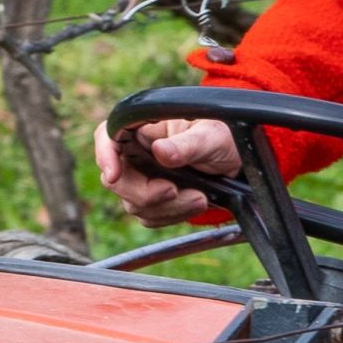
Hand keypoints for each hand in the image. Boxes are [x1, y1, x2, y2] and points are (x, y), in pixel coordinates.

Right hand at [95, 112, 238, 222]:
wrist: (238, 162)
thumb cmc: (223, 137)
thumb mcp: (212, 136)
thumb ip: (187, 144)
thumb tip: (160, 151)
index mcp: (143, 126)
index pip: (107, 135)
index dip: (104, 154)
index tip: (114, 174)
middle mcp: (137, 151)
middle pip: (117, 179)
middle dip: (145, 192)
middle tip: (173, 190)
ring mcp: (142, 177)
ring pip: (134, 203)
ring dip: (167, 207)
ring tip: (200, 197)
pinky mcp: (153, 200)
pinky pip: (151, 216)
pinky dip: (174, 215)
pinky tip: (197, 202)